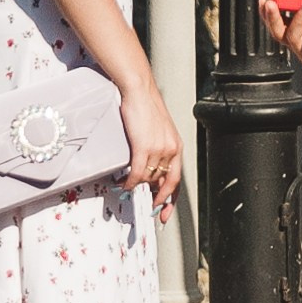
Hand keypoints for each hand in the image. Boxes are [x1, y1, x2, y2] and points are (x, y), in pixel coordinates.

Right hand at [118, 81, 182, 218]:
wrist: (140, 91)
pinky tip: (125, 185)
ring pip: (147, 178)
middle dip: (154, 198)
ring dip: (137, 186)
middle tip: (147, 209)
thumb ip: (159, 150)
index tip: (165, 212)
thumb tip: (152, 171)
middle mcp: (170, 150)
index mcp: (176, 146)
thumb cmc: (147, 107)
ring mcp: (158, 149)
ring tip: (128, 187)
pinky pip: (137, 174)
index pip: (176, 180)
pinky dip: (130, 183)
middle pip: (161, 182)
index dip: (171, 199)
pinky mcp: (144, 147)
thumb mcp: (160, 131)